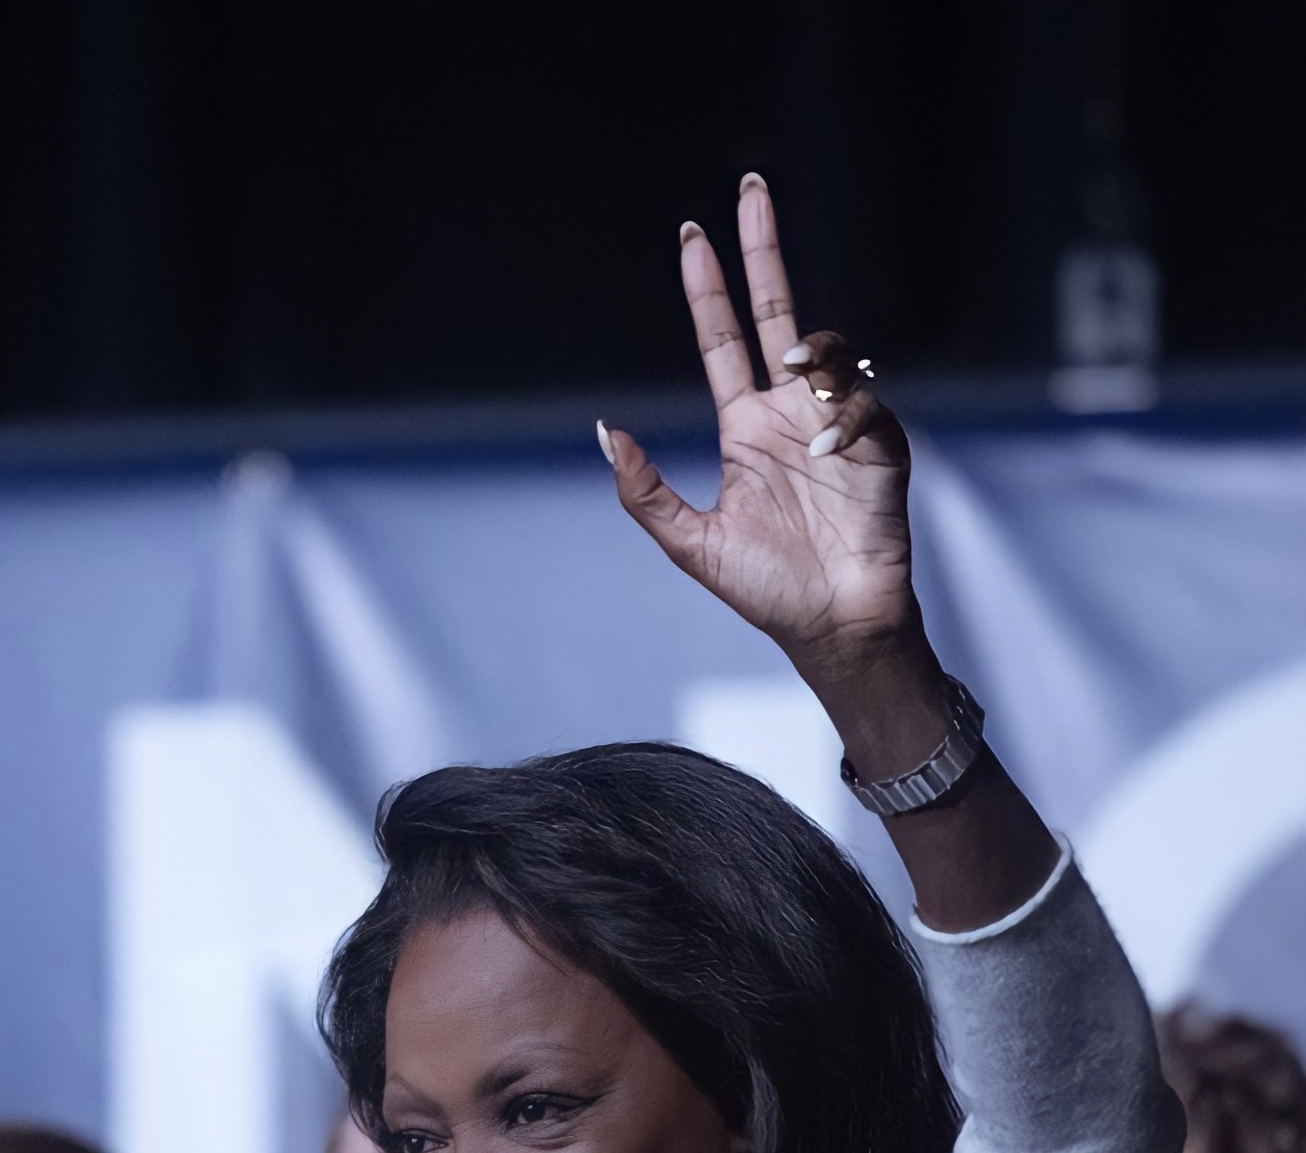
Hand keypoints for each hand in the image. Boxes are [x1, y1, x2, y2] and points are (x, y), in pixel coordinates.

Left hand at [603, 176, 916, 685]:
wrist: (834, 628)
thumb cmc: (767, 591)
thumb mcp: (690, 544)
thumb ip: (645, 492)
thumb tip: (607, 431)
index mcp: (745, 430)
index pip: (724, 342)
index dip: (710, 290)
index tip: (692, 237)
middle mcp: (790, 414)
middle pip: (776, 313)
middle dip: (762, 251)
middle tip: (749, 189)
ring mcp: (838, 423)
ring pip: (828, 351)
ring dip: (814, 353)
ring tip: (802, 377)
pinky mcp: (882, 444)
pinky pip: (866, 403)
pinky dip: (847, 415)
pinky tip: (832, 448)